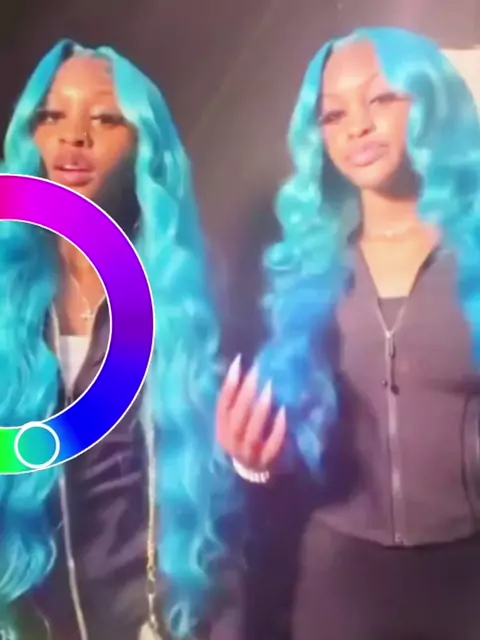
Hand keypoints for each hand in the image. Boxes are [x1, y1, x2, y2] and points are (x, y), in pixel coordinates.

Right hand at [216, 355, 286, 471]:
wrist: (254, 474)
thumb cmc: (246, 439)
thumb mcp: (237, 422)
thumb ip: (239, 402)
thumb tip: (245, 370)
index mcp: (222, 429)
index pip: (222, 405)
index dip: (229, 384)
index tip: (239, 362)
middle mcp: (231, 442)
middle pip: (236, 417)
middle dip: (245, 393)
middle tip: (257, 372)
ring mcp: (248, 454)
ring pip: (250, 433)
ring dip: (260, 410)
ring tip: (270, 389)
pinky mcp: (265, 462)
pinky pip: (271, 446)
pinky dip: (277, 429)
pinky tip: (284, 412)